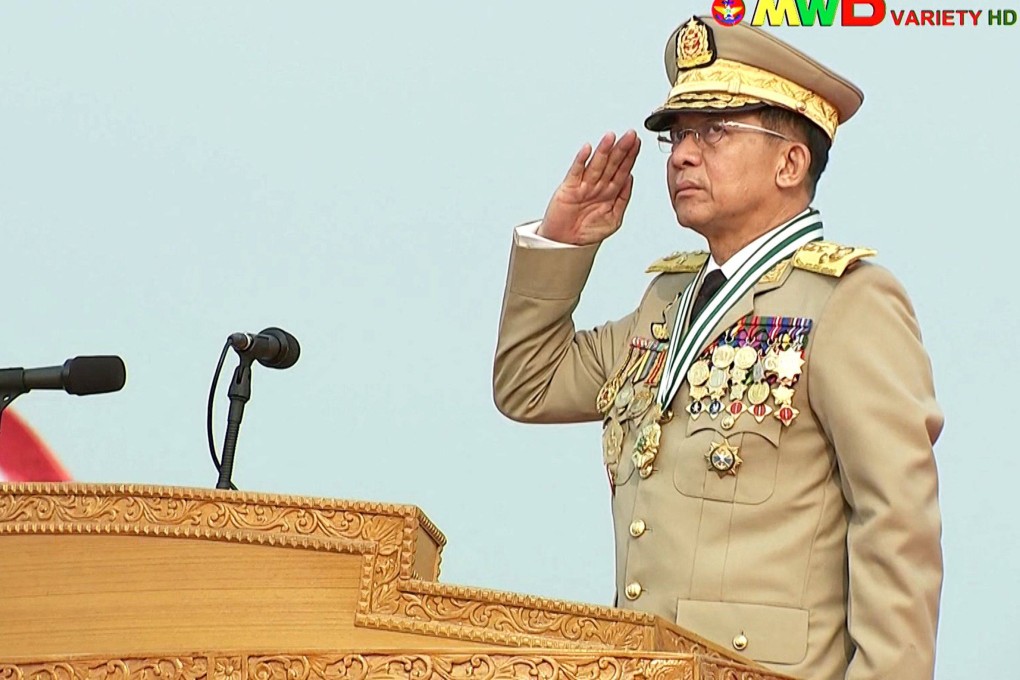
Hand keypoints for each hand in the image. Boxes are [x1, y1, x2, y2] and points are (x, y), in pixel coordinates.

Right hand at [537, 130, 640, 245]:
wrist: (567, 244)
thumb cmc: (588, 233)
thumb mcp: (614, 219)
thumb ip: (623, 199)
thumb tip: (630, 179)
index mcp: (611, 192)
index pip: (623, 170)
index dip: (630, 156)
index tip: (638, 143)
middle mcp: (598, 186)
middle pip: (612, 164)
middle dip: (621, 149)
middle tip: (630, 135)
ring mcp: (584, 186)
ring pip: (596, 165)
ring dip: (604, 150)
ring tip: (611, 137)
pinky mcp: (569, 188)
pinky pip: (576, 171)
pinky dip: (581, 160)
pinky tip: (588, 149)